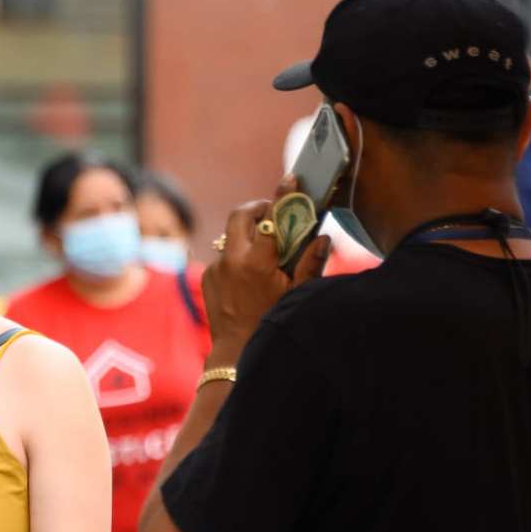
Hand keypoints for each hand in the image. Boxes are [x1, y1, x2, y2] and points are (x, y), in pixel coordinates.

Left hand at [204, 176, 331, 364]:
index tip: (290, 178)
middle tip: (273, 214)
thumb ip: (311, 263)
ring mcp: (216, 267)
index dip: (282, 196)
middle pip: (240, 215)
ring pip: (231, 237)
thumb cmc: (270, 324)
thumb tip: (323, 237)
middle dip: (257, 209)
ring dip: (248, 236)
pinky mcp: (208, 277)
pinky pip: (224, 256)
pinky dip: (238, 258)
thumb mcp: (296, 295)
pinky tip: (251, 278)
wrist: (235, 353)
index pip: (271, 218)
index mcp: (256, 262)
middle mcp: (232, 259)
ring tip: (266, 254)